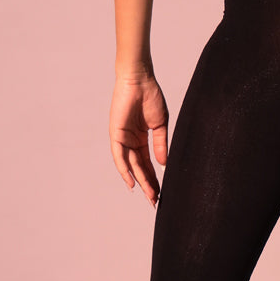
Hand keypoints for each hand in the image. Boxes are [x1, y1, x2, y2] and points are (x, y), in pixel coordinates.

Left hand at [109, 74, 168, 206]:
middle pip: (140, 167)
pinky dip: (124, 170)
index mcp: (142, 138)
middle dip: (148, 184)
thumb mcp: (159, 125)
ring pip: (131, 165)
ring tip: (149, 195)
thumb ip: (160, 145)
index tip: (161, 192)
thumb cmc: (151, 97)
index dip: (154, 177)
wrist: (140, 81)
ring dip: (140, 180)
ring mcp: (123, 139)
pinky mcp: (116, 134)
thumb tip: (163, 164)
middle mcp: (131, 141)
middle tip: (155, 199)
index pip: (148, 163)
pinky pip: (119, 156)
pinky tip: (131, 183)